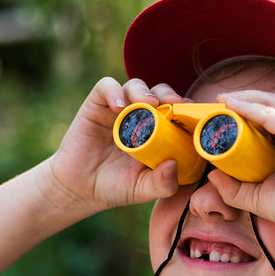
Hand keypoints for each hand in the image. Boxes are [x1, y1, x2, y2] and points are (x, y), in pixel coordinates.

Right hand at [42, 77, 186, 214]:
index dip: (187, 110)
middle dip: (169, 94)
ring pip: (136, 86)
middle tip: (174, 103)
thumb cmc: (117, 187)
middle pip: (160, 93)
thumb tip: (173, 165)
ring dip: (144, 91)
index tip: (195, 115)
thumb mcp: (143, 190)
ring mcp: (119, 109)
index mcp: (159, 132)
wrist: (80, 189)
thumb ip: (162, 184)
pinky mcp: (97, 105)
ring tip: (147, 103)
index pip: (177, 112)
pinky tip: (118, 106)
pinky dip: (114, 92)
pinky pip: (106, 87)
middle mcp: (141, 116)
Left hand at [205, 91, 274, 242]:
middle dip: (243, 99)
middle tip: (218, 101)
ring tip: (221, 100)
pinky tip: (231, 106)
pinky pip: (269, 114)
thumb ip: (235, 189)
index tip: (223, 113)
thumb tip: (212, 175)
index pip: (270, 118)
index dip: (247, 111)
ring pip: (269, 103)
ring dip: (243, 98)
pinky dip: (248, 107)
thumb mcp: (258, 198)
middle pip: (269, 104)